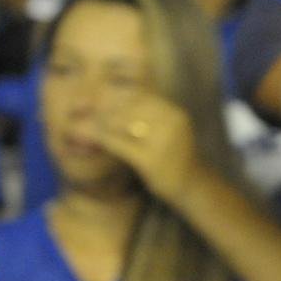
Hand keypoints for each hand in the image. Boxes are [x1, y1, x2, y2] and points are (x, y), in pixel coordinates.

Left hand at [89, 92, 204, 204]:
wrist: (193, 184)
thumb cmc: (175, 155)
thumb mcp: (168, 129)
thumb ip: (149, 115)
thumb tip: (120, 98)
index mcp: (174, 113)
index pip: (141, 96)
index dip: (117, 96)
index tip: (99, 100)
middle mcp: (170, 123)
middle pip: (130, 107)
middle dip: (107, 108)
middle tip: (87, 111)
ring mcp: (162, 142)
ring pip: (123, 123)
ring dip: (103, 123)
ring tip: (87, 124)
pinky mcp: (150, 160)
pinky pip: (120, 144)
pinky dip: (105, 139)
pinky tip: (97, 139)